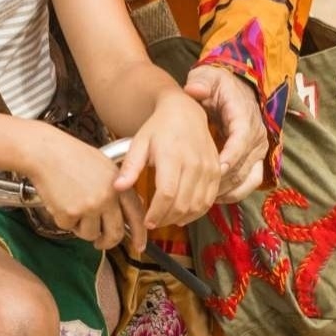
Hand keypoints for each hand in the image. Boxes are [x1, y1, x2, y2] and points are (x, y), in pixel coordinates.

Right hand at [23, 124, 144, 251]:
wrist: (45, 152)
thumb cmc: (70, 155)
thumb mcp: (104, 166)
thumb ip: (118, 187)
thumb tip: (130, 207)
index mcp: (118, 184)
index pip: (136, 214)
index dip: (140, 234)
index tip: (139, 246)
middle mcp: (107, 197)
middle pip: (115, 233)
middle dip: (107, 242)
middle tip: (100, 242)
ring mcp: (89, 206)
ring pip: (90, 234)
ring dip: (81, 228)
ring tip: (72, 206)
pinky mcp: (70, 213)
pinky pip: (69, 228)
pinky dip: (63, 219)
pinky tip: (60, 201)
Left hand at [113, 93, 219, 227]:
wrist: (185, 112)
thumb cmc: (159, 128)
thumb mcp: (139, 142)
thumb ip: (130, 166)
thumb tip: (118, 187)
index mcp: (172, 155)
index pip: (167, 194)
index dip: (156, 213)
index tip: (146, 222)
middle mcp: (194, 162)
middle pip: (182, 204)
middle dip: (166, 219)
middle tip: (153, 223)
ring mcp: (208, 167)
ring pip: (197, 206)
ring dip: (181, 218)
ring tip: (166, 219)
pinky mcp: (217, 171)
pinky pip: (209, 201)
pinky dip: (196, 212)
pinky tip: (183, 213)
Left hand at [181, 66, 267, 202]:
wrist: (235, 88)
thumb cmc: (216, 85)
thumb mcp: (207, 77)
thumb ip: (200, 83)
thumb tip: (194, 89)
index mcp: (244, 116)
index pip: (240, 140)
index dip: (228, 157)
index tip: (212, 170)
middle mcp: (257, 135)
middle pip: (243, 165)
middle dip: (221, 181)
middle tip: (196, 190)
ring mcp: (259, 150)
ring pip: (247, 179)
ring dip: (226, 190)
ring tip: (202, 198)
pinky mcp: (257, 160)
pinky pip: (250, 183)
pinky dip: (234, 193)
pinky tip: (214, 198)